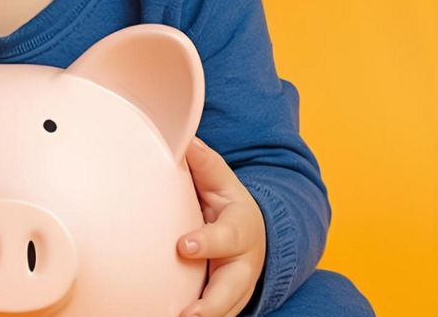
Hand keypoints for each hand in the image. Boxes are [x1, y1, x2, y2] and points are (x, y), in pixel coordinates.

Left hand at [176, 138, 266, 316]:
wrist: (256, 236)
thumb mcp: (222, 182)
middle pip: (232, 289)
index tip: (182, 246)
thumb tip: (184, 138)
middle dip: (212, 304)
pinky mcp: (228, 306)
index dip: (207, 242)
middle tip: (188, 314)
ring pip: (225, 310)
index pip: (226, 237)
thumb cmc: (229, 207)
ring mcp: (237, 290)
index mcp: (241, 229)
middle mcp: (243, 264)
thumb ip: (204, 163)